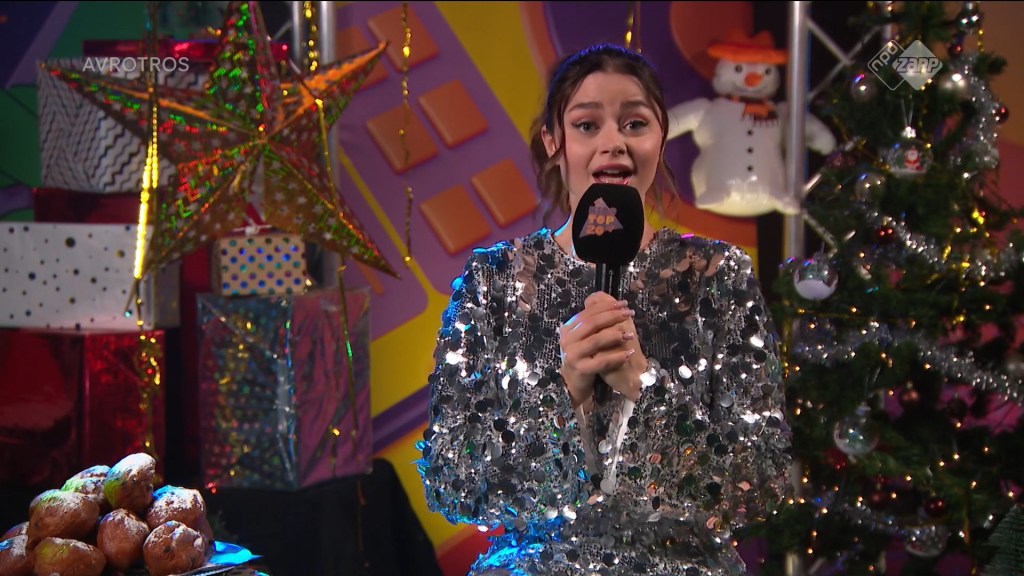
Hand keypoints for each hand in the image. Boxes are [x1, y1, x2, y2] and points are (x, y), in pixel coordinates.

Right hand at [558, 292, 640, 407]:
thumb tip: (603, 299)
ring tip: (630, 334)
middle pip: (592, 323)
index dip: (606, 306)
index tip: (624, 304)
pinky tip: (629, 353)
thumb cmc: (584, 355)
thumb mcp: (586, 336)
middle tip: (629, 313)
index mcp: (568, 328)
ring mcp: (572, 354)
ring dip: (615, 335)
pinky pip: (602, 361)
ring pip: (596, 340)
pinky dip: (617, 356)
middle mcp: (567, 339)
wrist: (574, 381)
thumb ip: (593, 320)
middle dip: (613, 316)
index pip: (588, 312)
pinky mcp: (580, 369)